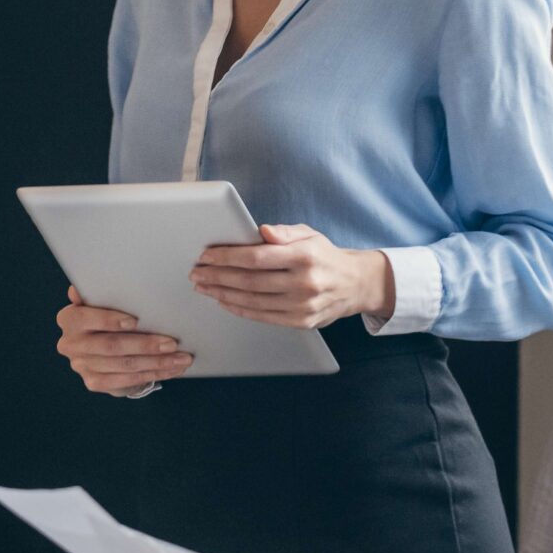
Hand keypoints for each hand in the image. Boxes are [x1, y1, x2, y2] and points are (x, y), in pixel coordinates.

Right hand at [56, 286, 193, 394]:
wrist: (101, 350)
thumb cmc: (106, 319)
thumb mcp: (102, 302)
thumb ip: (98, 293)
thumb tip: (81, 287)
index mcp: (69, 319)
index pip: (86, 318)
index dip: (109, 320)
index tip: (135, 321)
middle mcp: (71, 344)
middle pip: (111, 345)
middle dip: (145, 345)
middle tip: (172, 343)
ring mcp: (82, 366)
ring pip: (124, 365)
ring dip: (156, 362)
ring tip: (180, 358)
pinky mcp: (95, 382)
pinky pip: (127, 381)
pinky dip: (153, 374)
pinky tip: (171, 369)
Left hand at [191, 225, 393, 328]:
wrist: (355, 284)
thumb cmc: (325, 257)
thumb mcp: (309, 235)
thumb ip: (283, 233)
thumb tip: (261, 231)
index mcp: (305, 256)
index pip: (257, 257)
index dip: (227, 257)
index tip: (207, 256)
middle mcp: (305, 282)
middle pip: (250, 281)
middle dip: (217, 277)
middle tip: (197, 273)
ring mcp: (303, 306)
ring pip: (253, 301)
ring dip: (223, 294)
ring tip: (205, 287)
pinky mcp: (301, 322)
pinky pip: (262, 316)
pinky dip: (239, 309)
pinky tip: (224, 300)